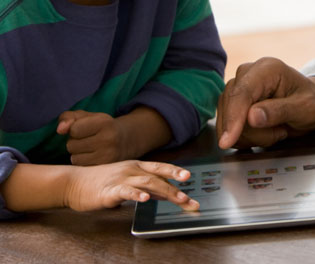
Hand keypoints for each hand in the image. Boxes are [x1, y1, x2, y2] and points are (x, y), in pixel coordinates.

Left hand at [57, 107, 172, 164]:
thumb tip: (59, 130)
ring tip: (91, 148)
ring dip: (78, 154)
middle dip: (75, 142)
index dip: (75, 129)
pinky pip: (81, 167)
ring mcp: (108, 155)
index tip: (85, 128)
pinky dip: (83, 162)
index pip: (74, 129)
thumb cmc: (101, 127)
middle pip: (71, 145)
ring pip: (74, 158)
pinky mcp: (105, 167)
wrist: (126, 140)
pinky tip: (93, 156)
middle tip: (89, 139)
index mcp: (104, 122)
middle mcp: (108, 139)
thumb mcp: (88, 117)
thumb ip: (70, 117)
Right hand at [63, 160, 199, 211]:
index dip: (176, 171)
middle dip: (176, 187)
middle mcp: (132, 169)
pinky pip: (125, 191)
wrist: (74, 182)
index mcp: (137, 166)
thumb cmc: (101, 182)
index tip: (189, 177)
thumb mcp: (127, 180)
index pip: (161, 168)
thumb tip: (166, 192)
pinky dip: (137, 194)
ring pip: (147, 182)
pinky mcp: (109, 190)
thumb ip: (146, 185)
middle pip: (158, 176)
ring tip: (178, 198)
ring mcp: (121, 178)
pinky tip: (145, 199)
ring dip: (165, 191)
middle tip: (189, 198)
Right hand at [216, 57, 314, 148]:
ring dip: (251, 135)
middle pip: (231, 107)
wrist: (314, 101)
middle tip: (280, 132)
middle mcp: (249, 72)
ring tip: (277, 130)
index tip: (228, 141)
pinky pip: (227, 124)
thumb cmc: (313, 101)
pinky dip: (244, 136)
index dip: (233, 118)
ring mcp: (239, 85)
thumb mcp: (306, 109)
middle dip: (252, 131)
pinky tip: (265, 132)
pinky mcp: (234, 100)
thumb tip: (251, 117)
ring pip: (227, 118)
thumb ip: (280, 111)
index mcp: (267, 68)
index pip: (242, 93)